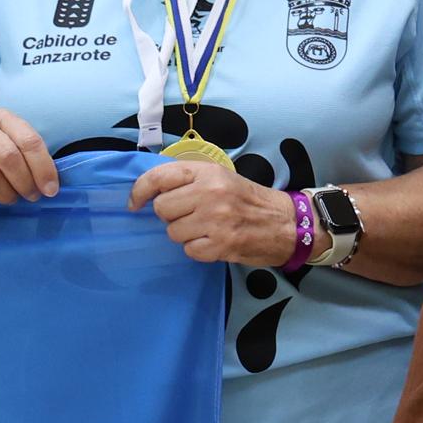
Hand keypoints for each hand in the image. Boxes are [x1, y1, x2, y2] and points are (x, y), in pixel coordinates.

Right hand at [0, 109, 60, 202]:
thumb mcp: (12, 144)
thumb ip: (30, 157)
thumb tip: (51, 186)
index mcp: (2, 118)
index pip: (29, 141)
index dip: (44, 168)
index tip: (51, 190)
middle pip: (9, 157)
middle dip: (25, 183)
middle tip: (31, 196)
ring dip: (5, 194)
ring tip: (9, 196)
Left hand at [129, 158, 300, 265]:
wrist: (287, 223)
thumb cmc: (248, 200)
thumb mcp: (220, 177)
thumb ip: (188, 178)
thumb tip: (150, 191)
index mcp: (208, 172)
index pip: (158, 177)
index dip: (139, 191)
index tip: (135, 203)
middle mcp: (210, 192)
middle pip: (162, 209)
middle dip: (172, 216)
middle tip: (192, 215)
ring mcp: (216, 220)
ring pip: (173, 232)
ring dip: (186, 234)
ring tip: (207, 229)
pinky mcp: (222, 244)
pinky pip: (190, 250)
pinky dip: (199, 249)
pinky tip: (215, 242)